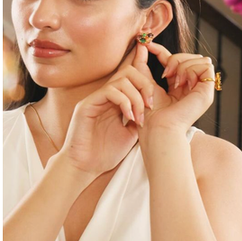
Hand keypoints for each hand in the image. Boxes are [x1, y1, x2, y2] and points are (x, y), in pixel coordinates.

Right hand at [58, 45, 154, 178]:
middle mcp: (105, 96)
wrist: (85, 168)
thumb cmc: (105, 154)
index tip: (156, 101)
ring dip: (136, 97)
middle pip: (129, 71)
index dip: (147, 81)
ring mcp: (95, 98)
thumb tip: (155, 110)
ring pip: (121, 79)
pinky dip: (124, 101)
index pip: (132, 78)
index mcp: (115, 100)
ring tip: (139, 117)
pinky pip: (109, 91)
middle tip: (150, 105)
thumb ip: (140, 118)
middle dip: (145, 85)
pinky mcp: (87, 104)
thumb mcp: (131, 134)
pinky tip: (129, 117)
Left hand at [134, 42, 215, 135]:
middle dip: (175, 59)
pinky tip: (181, 83)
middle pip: (190, 56)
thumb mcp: (144, 81)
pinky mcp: (208, 92)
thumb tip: (141, 43)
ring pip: (200, 58)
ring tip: (174, 82)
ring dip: (183, 65)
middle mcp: (193, 87)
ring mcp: (202, 90)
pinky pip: (205, 66)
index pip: (175, 60)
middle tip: (165, 74)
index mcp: (179, 86)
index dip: (163, 51)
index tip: (148, 45)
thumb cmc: (149, 112)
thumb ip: (142, 63)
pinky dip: (191, 70)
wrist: (157, 128)